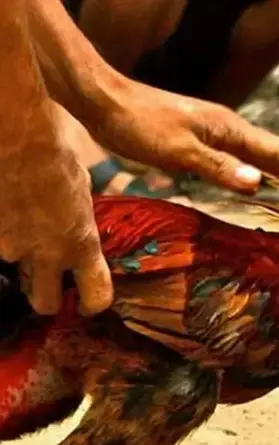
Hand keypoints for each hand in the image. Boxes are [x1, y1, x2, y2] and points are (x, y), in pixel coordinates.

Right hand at [0, 104, 110, 315]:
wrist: (16, 135)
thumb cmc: (55, 155)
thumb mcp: (82, 195)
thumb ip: (79, 226)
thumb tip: (77, 235)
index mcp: (81, 245)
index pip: (97, 297)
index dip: (92, 303)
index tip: (86, 301)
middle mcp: (47, 254)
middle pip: (45, 304)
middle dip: (46, 296)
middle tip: (45, 278)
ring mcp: (10, 247)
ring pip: (13, 269)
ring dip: (17, 255)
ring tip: (20, 224)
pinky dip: (1, 234)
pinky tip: (6, 213)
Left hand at [84, 77, 278, 195]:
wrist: (106, 101)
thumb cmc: (140, 126)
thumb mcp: (179, 151)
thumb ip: (219, 168)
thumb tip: (259, 184)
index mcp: (229, 129)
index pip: (276, 154)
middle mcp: (229, 128)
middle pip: (277, 150)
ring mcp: (216, 132)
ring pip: (263, 152)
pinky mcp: (202, 138)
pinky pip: (244, 155)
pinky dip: (264, 166)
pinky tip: (263, 174)